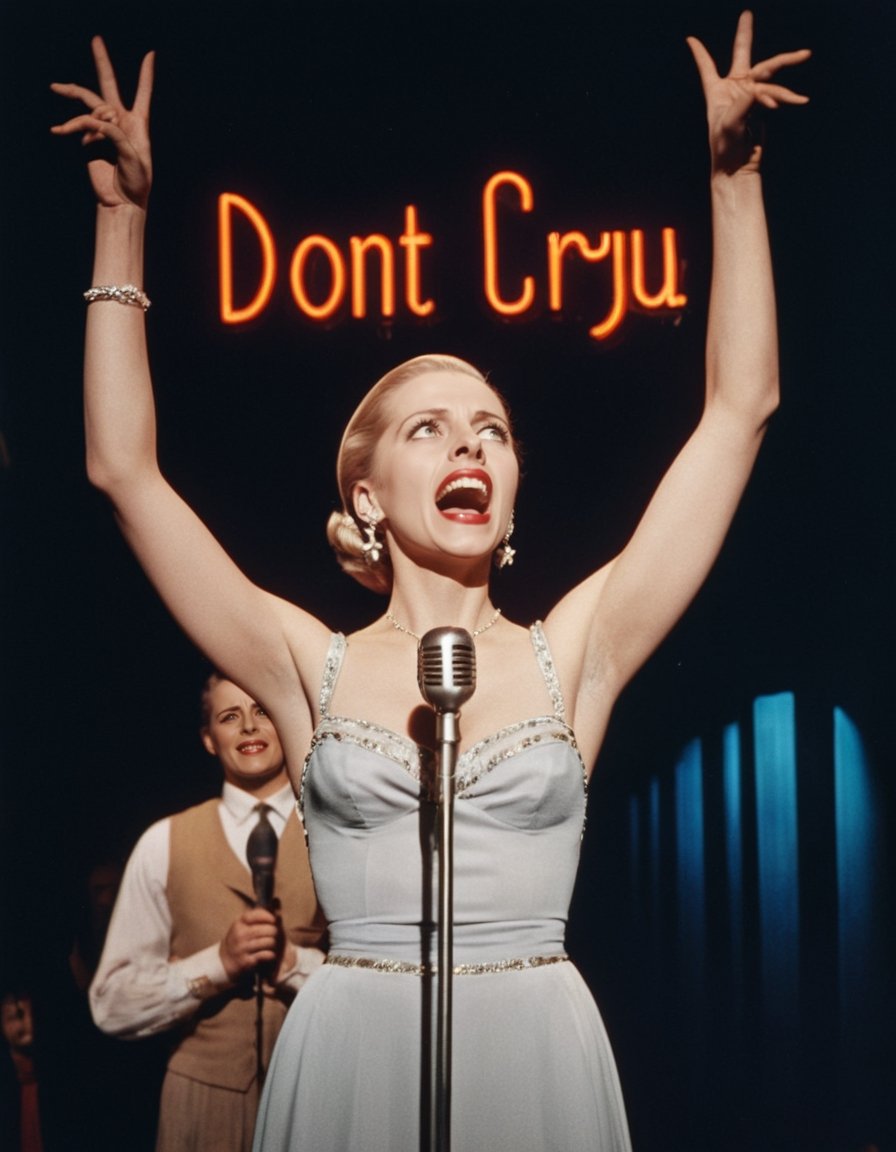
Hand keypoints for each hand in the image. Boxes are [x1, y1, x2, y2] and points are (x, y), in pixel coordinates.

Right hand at [50, 36, 153, 208]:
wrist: (123, 201)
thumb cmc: (136, 182)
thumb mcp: (133, 157)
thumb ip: (116, 135)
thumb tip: (93, 120)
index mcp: (138, 124)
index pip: (142, 94)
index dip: (146, 75)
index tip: (150, 54)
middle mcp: (120, 121)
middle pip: (109, 85)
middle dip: (102, 62)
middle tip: (96, 39)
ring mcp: (103, 128)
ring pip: (89, 104)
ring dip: (80, 106)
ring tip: (60, 97)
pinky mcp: (90, 138)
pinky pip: (81, 125)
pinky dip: (72, 127)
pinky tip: (60, 130)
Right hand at [219, 908, 282, 980]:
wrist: (225, 960)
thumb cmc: (238, 938)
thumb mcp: (243, 924)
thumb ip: (258, 914)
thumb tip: (276, 901)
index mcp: (239, 923)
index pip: (256, 915)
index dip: (268, 916)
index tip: (274, 920)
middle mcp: (239, 935)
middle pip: (267, 929)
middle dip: (274, 931)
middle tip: (274, 933)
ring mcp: (242, 948)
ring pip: (268, 942)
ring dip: (273, 943)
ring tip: (271, 943)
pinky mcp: (246, 961)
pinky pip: (265, 955)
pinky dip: (270, 954)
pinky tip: (269, 953)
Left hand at [687, 11, 809, 174]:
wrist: (738, 166)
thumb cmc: (726, 147)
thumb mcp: (731, 123)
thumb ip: (745, 101)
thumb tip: (761, 88)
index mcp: (717, 92)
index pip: (707, 68)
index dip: (700, 54)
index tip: (690, 39)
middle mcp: (733, 88)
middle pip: (742, 54)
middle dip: (744, 34)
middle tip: (746, 13)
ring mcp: (749, 94)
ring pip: (768, 72)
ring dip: (786, 64)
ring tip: (804, 54)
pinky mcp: (763, 103)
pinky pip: (777, 93)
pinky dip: (787, 96)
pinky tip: (800, 100)